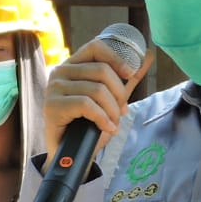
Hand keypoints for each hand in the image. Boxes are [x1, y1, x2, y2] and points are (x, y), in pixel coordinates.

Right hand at [42, 38, 153, 160]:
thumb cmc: (88, 125)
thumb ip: (126, 79)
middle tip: (121, 111)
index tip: (129, 75)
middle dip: (119, 93)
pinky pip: (86, 105)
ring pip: (96, 89)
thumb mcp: (111, 99)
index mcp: (73, 66)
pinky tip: (107, 128)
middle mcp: (60, 73)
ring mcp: (54, 89)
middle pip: (101, 70)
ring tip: (113, 123)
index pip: (95, 47)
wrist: (71, 154)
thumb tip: (148, 56)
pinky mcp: (52, 106)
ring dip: (112, 110)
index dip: (116, 58)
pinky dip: (102, 118)